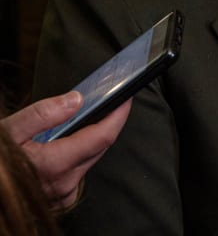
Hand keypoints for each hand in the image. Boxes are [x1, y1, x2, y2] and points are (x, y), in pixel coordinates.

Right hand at [1, 92, 131, 210]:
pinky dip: (74, 157)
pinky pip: (76, 173)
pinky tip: (60, 146)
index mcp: (56, 165)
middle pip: (99, 147)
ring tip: (74, 123)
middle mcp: (64, 183)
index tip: (126, 98)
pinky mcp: (58, 200)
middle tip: (102, 104)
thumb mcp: (10, 131)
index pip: (104, 136)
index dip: (118, 115)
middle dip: (103, 124)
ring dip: (86, 141)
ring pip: (88, 160)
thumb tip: (75, 100)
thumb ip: (42, 114)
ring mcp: (62, 194)